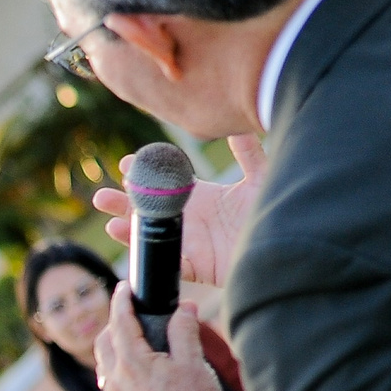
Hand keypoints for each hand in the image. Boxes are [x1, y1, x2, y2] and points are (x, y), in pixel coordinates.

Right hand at [93, 135, 267, 289]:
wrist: (288, 244)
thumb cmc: (274, 211)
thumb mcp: (261, 177)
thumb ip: (248, 152)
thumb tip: (236, 124)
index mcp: (204, 198)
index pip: (167, 186)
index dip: (146, 176)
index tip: (126, 164)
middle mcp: (193, 221)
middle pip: (150, 212)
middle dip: (125, 205)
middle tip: (102, 197)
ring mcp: (192, 244)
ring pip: (152, 237)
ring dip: (128, 230)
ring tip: (107, 221)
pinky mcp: (197, 267)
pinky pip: (167, 262)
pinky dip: (147, 254)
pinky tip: (132, 244)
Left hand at [95, 284, 225, 390]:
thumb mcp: (193, 360)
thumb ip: (184, 329)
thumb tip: (183, 308)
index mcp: (131, 362)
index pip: (119, 322)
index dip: (120, 300)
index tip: (122, 287)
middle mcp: (115, 380)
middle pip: (104, 342)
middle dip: (114, 324)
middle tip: (130, 314)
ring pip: (103, 365)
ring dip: (113, 349)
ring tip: (132, 341)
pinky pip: (109, 386)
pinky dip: (117, 371)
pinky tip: (133, 371)